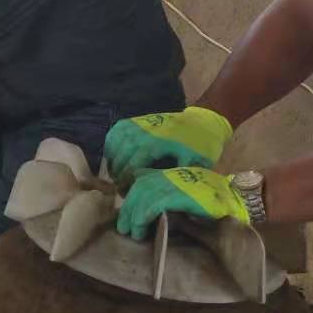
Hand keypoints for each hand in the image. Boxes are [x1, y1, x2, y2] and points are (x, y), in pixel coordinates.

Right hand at [104, 106, 232, 182]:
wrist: (201, 124)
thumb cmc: (199, 148)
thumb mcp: (194, 165)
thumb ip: (175, 177)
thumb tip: (159, 192)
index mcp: (158, 143)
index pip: (133, 164)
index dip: (127, 180)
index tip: (125, 192)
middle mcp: (145, 131)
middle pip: (122, 155)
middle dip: (118, 173)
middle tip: (119, 188)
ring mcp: (140, 123)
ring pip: (116, 143)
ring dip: (112, 160)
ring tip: (115, 175)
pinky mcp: (137, 119)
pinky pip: (116, 131)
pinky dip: (111, 145)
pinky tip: (113, 158)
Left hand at [115, 167, 249, 239]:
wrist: (242, 201)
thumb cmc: (220, 207)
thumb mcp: (190, 202)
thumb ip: (172, 203)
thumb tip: (151, 219)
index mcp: (176, 174)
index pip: (143, 177)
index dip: (131, 193)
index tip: (127, 213)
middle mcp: (175, 174)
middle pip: (140, 186)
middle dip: (128, 207)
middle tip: (124, 228)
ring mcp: (179, 181)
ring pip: (144, 193)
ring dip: (133, 215)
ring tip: (132, 233)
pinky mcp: (183, 194)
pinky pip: (155, 203)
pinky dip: (143, 216)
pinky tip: (141, 229)